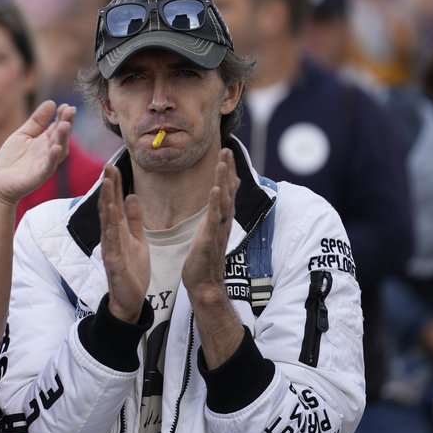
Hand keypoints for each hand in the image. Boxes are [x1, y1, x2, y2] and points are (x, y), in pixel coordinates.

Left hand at [0, 100, 72, 205]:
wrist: (0, 183)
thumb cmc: (11, 159)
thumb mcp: (22, 135)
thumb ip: (36, 121)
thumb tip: (51, 102)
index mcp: (45, 141)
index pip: (57, 126)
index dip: (62, 116)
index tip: (66, 105)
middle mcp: (49, 152)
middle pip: (61, 136)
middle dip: (66, 123)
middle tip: (70, 111)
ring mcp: (45, 164)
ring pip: (58, 150)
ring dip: (62, 138)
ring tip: (64, 125)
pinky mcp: (39, 176)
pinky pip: (48, 167)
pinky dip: (53, 158)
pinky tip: (56, 148)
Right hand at [98, 164, 148, 322]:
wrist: (131, 300)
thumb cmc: (133, 271)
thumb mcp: (138, 240)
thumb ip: (135, 220)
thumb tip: (131, 196)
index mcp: (117, 231)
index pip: (113, 204)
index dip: (113, 186)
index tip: (113, 167)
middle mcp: (110, 237)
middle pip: (107, 207)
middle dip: (107, 187)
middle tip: (107, 166)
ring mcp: (110, 248)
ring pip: (107, 221)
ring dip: (107, 200)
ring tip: (107, 182)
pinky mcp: (114, 261)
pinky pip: (112, 240)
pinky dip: (112, 224)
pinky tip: (112, 210)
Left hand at [182, 148, 239, 301]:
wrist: (204, 282)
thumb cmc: (205, 256)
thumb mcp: (212, 228)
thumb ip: (218, 211)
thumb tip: (222, 194)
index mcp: (221, 218)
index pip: (227, 190)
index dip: (228, 171)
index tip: (227, 152)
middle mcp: (223, 221)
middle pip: (228, 191)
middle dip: (227, 170)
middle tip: (227, 150)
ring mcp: (218, 229)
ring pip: (222, 201)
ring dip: (223, 181)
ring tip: (222, 163)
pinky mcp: (210, 239)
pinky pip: (213, 218)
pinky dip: (214, 203)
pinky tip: (214, 189)